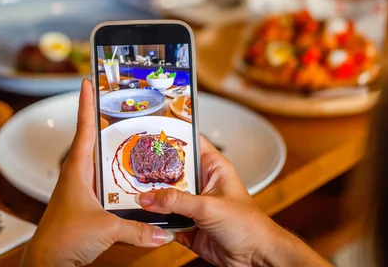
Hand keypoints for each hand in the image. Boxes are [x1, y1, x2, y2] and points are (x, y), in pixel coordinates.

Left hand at [22, 80, 173, 266]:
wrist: (47, 262)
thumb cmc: (63, 238)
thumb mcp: (107, 229)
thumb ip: (138, 229)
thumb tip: (162, 233)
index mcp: (77, 169)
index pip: (84, 128)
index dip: (86, 103)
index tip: (87, 82)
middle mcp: (77, 174)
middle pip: (92, 140)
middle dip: (105, 122)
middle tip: (120, 105)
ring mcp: (80, 188)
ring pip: (99, 162)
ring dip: (112, 150)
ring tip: (132, 138)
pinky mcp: (84, 203)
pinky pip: (103, 182)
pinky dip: (115, 176)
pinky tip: (130, 180)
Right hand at [136, 137, 331, 266]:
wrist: (255, 257)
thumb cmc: (248, 225)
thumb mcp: (208, 206)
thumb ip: (176, 201)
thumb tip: (148, 198)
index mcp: (213, 168)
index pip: (190, 143)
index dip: (172, 138)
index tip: (149, 134)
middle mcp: (202, 184)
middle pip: (172, 172)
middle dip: (153, 173)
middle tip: (133, 169)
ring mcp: (194, 205)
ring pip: (166, 198)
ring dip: (153, 200)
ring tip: (132, 194)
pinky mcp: (188, 226)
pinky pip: (166, 220)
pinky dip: (156, 221)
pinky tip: (144, 218)